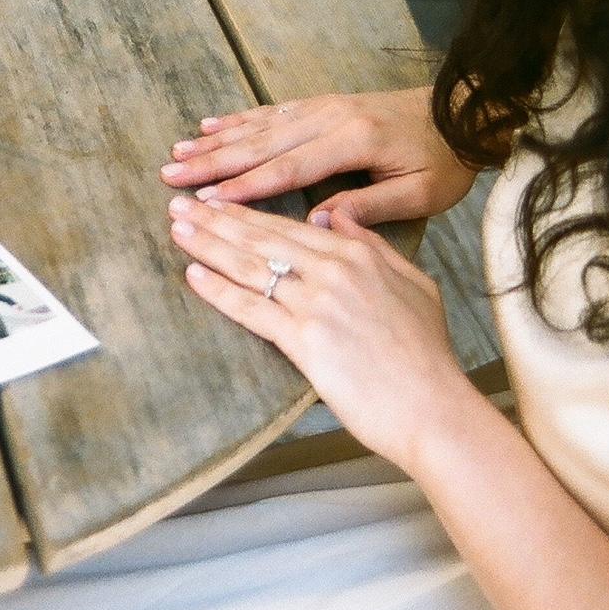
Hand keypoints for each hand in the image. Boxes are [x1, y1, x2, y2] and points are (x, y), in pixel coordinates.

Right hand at [161, 88, 477, 226]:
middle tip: (171, 175)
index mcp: (353, 143)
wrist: (465, 112)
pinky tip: (210, 126)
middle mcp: (329, 119)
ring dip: (216, 141)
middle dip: (213, 162)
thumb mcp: (420, 193)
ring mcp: (322, 108)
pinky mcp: (322, 105)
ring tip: (178, 153)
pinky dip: (237, 120)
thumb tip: (318, 224)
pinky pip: (271, 112)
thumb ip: (369, 209)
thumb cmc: (446, 160)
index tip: (209, 200)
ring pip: (258, 126)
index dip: (246, 186)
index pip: (288, 169)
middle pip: (261, 144)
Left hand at [169, 194, 467, 472]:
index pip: (289, 227)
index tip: (216, 202)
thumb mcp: (413, 284)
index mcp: (358, 255)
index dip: (248, 214)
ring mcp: (317, 303)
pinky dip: (219, 290)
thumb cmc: (426, 355)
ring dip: (207, 246)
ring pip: (250, 266)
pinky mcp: (304, 338)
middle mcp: (334, 270)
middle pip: (262, 239)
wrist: (433, 407)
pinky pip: (251, 308)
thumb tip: (338, 217)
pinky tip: (193, 275)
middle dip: (215, 220)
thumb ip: (374, 246)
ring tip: (176, 230)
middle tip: (178, 206)